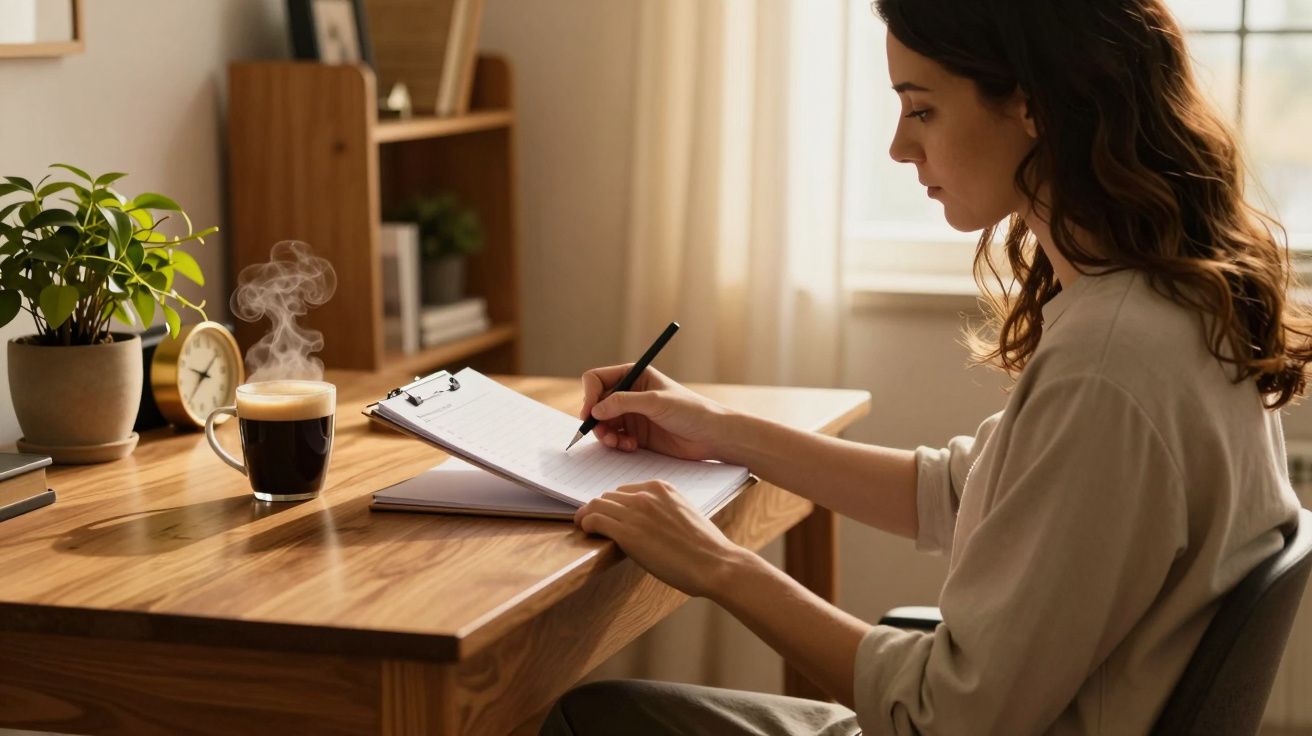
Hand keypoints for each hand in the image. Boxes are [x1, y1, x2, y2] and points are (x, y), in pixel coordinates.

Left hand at [575, 480, 747, 598]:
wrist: (715, 563)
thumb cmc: (706, 548)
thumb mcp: (685, 515)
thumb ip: (665, 511)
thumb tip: (649, 523)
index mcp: (662, 488)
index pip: (626, 490)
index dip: (616, 503)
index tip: (612, 515)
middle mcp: (647, 494)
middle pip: (610, 495)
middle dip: (601, 508)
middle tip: (594, 522)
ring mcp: (636, 511)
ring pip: (597, 504)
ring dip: (588, 514)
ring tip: (584, 526)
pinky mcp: (627, 532)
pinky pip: (594, 519)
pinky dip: (586, 523)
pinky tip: (586, 531)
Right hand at [579, 364, 733, 460]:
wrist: (711, 435)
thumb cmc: (690, 410)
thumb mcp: (656, 402)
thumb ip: (624, 402)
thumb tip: (595, 410)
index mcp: (634, 376)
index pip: (597, 379)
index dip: (589, 395)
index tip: (590, 413)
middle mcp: (629, 393)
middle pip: (596, 403)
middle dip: (595, 419)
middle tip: (602, 434)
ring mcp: (632, 415)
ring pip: (602, 423)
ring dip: (605, 434)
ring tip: (617, 443)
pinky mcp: (636, 434)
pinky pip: (614, 438)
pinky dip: (616, 443)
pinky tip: (631, 446)